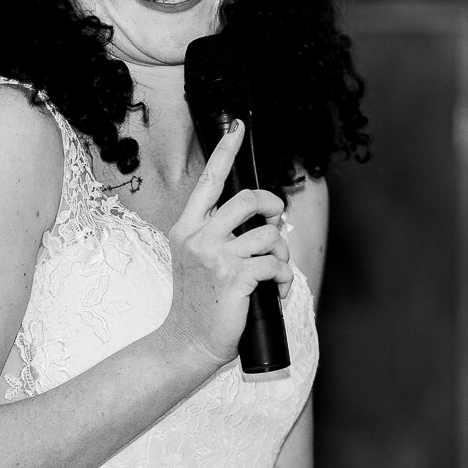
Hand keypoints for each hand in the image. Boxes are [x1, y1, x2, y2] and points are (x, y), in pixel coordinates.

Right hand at [158, 120, 292, 366]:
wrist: (188, 341)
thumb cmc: (198, 302)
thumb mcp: (198, 260)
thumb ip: (220, 235)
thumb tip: (265, 219)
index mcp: (186, 228)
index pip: (208, 182)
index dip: (225, 151)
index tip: (237, 126)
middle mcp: (198, 237)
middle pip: (246, 200)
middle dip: (271, 205)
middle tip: (277, 217)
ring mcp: (215, 257)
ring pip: (267, 234)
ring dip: (280, 251)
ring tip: (274, 270)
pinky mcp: (235, 278)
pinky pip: (274, 265)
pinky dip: (282, 279)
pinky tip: (274, 292)